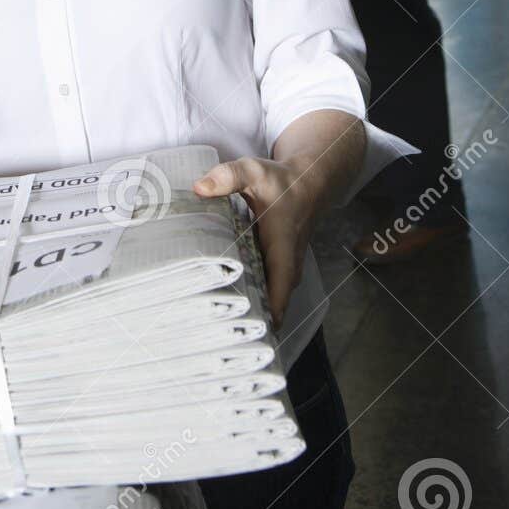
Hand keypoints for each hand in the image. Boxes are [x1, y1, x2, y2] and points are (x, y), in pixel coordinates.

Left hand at [193, 155, 315, 327]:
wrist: (309, 182)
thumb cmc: (281, 181)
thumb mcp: (253, 172)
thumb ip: (227, 177)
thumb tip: (199, 188)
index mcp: (283, 249)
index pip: (279, 291)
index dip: (266, 315)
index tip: (245, 332)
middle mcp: (288, 265)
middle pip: (273, 304)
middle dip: (251, 321)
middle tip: (219, 336)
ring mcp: (285, 268)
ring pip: (270, 298)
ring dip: (252, 312)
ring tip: (219, 329)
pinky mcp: (280, 266)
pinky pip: (268, 289)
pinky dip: (253, 297)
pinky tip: (227, 303)